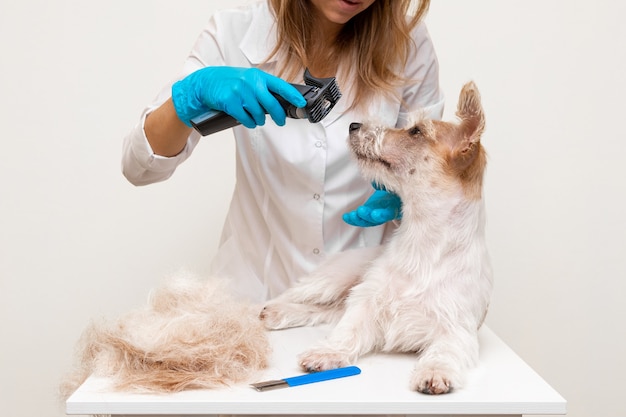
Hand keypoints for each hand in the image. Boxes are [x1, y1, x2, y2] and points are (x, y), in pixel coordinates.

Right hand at [171, 66, 306, 127]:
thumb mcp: (247, 79)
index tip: (301, 103)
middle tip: (281, 121)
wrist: (206, 83)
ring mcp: (240, 92)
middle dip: (279, 116)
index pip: (280, 86)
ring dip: (260, 120)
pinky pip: (246, 119)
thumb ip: (262, 87)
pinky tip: (249, 122)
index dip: (293, 96)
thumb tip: (281, 101)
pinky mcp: (230, 103)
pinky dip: (249, 123)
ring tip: (257, 119)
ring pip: (259, 114)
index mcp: (258, 76)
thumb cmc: (229, 82)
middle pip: (272, 104)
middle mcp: (251, 83)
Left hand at [342, 183, 402, 226]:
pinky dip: (352, 219)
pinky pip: (360, 219)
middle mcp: (385, 214)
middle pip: (376, 219)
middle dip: (367, 216)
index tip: (375, 213)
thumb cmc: (395, 190)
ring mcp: (376, 216)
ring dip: (358, 219)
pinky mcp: (368, 215)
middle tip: (360, 210)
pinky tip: (345, 217)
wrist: (394, 195)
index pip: (389, 213)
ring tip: (350, 215)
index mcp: (394, 208)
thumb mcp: (395, 186)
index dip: (382, 214)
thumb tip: (375, 183)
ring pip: (367, 221)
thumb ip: (386, 185)